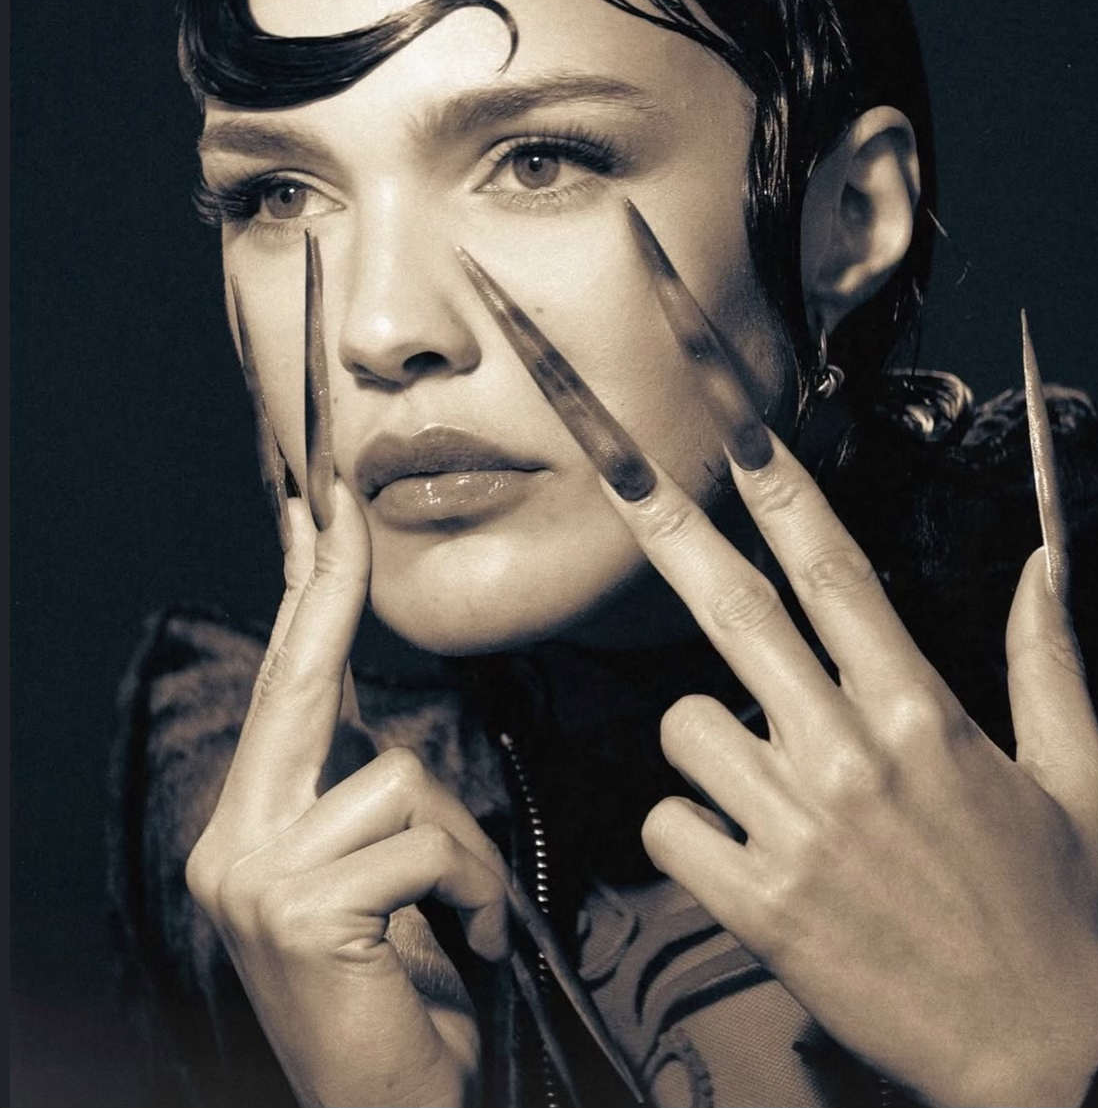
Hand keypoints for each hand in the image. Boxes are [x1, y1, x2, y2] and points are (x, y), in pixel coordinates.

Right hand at [185, 482, 508, 1107]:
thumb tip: (391, 742)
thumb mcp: (377, 888)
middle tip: (339, 493)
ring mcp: (256, 876)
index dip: (302, 594)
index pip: (283, 686)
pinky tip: (465, 942)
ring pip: (399, 779)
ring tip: (464, 917)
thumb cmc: (398, 996)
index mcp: (252, 826)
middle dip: (326, 582)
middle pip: (298, 682)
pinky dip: (470, 888)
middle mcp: (234, 840)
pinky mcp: (300, 909)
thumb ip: (368, 809)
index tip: (317, 512)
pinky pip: (424, 843)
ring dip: (460, 848)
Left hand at [607, 437, 1097, 1107]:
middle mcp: (849, 754)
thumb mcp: (1071, 777)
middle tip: (623, 467)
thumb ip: (1046, 661)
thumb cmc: (1046, 913)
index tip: (740, 436)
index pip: (837, 574)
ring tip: (765, 786)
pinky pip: (667, 823)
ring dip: (706, 742)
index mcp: (921, 713)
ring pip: (683, 726)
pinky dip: (688, 829)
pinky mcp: (758, 901)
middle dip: (672, 527)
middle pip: (737, 612)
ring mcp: (797, 827)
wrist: (1030, 1055)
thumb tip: (1039, 565)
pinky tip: (741, 852)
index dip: (783, 495)